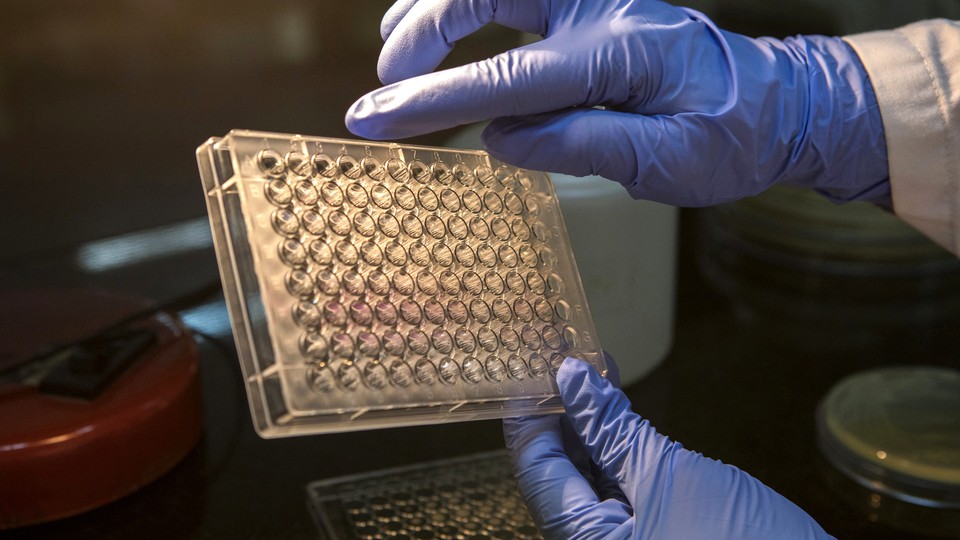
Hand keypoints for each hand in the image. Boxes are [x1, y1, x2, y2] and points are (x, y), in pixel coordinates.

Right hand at [346, 0, 888, 205]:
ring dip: (434, 9)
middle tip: (386, 79)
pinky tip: (446, 34)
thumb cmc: (732, 139)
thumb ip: (580, 145)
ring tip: (396, 53)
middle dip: (421, 31)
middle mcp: (603, 9)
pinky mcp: (594, 4)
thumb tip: (498, 140)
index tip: (372, 117)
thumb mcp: (668, 163)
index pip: (506, 78)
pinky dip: (467, 9)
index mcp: (621, 54)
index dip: (432, 99)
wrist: (780, 103)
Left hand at [502, 357, 832, 538]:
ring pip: (591, 475)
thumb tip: (571, 379)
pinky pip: (621, 486)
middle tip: (567, 358)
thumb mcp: (670, 475)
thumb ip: (613, 430)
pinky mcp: (656, 532)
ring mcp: (627, 539)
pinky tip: (619, 409)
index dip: (530, 412)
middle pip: (560, 471)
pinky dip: (618, 446)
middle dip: (562, 411)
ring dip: (590, 424)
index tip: (531, 365)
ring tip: (592, 370)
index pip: (537, 469)